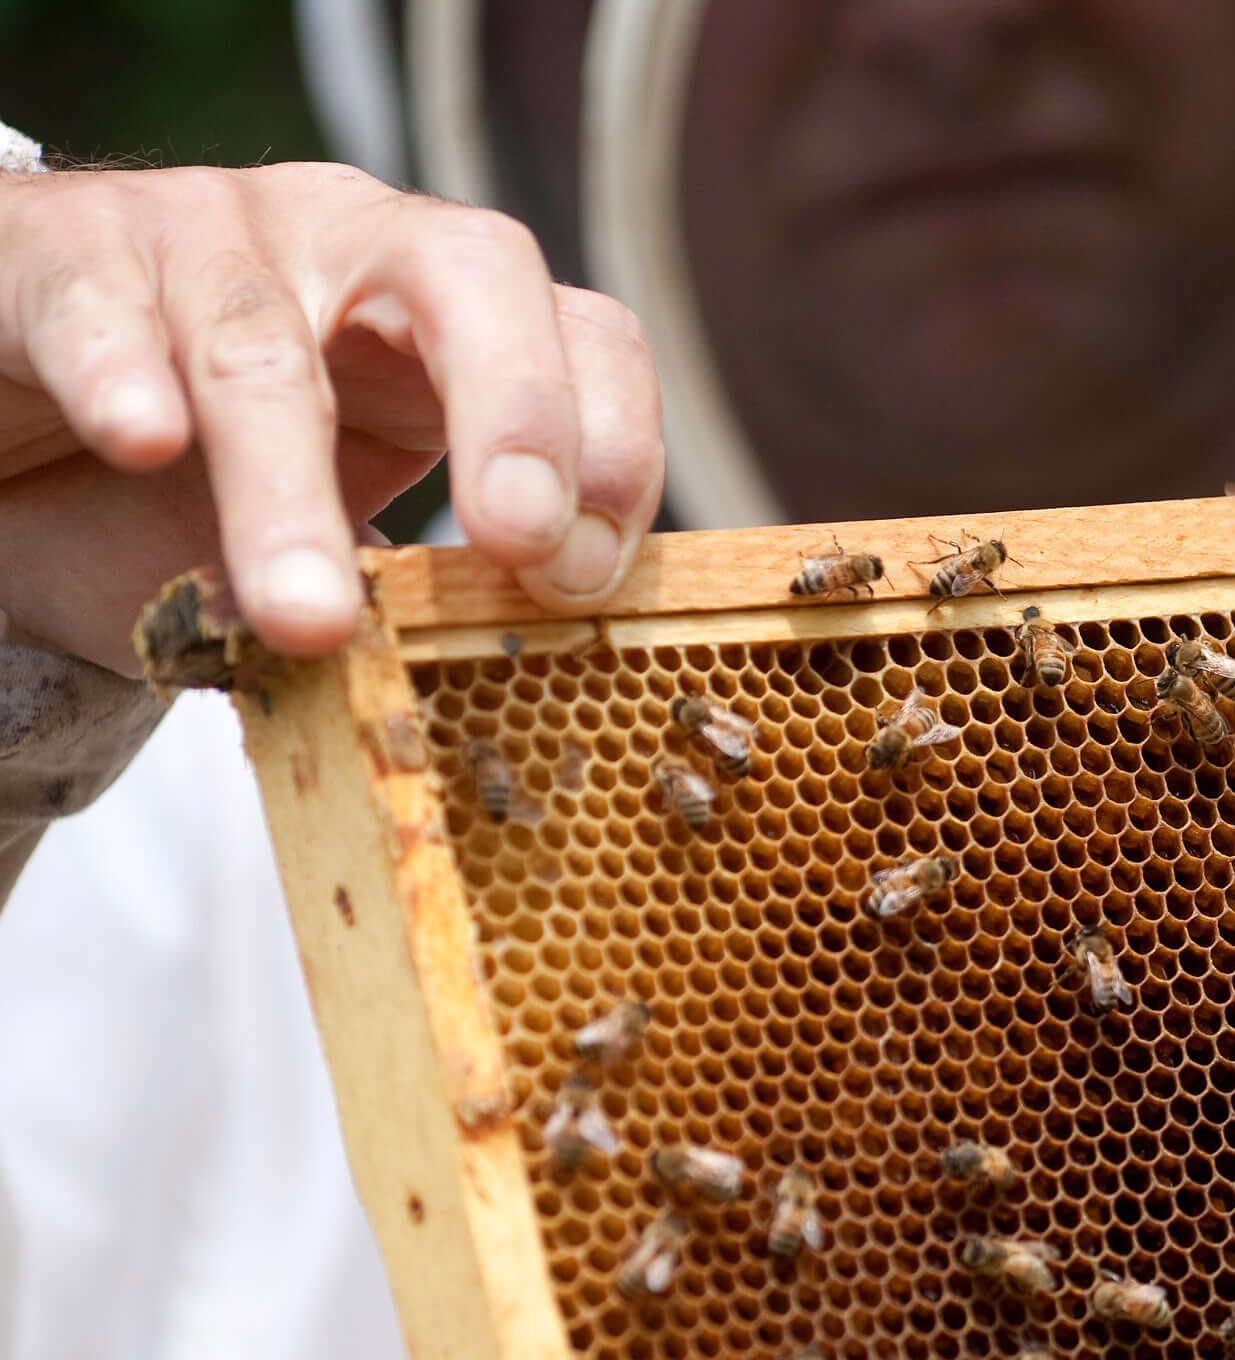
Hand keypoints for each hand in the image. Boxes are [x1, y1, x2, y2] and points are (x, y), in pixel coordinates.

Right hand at [0, 162, 662, 673]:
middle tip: (521, 545)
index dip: (612, 448)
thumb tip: (528, 690)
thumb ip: (428, 594)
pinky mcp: (60, 252)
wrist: (12, 441)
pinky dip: (122, 373)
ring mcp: (207, 232)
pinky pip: (98, 304)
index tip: (582, 584)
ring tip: (307, 618)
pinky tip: (145, 444)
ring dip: (289, 489)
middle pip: (471, 275)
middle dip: (517, 409)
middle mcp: (350, 243)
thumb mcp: (344, 545)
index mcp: (454, 316)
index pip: (588, 334)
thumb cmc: (201, 494)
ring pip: (263, 344)